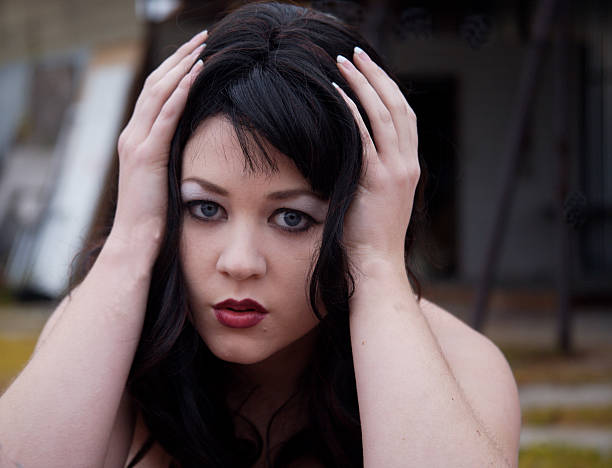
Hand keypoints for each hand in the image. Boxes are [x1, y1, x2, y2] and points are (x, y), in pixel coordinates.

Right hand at [110, 30, 206, 254]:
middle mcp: (132, 134)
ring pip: (158, 93)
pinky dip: (180, 93)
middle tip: (201, 37)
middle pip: (155, 83)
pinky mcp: (146, 156)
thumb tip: (196, 141)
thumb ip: (172, 154)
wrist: (135, 239)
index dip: (174, 69)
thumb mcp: (164, 176)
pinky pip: (165, 117)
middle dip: (179, 57)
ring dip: (182, 66)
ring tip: (202, 46)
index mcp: (136, 137)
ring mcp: (136, 143)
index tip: (196, 51)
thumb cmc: (154, 214)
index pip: (155, 92)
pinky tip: (196, 74)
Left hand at [334, 47, 419, 274]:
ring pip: (385, 114)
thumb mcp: (373, 200)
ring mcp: (397, 171)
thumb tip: (345, 153)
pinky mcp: (379, 180)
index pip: (404, 118)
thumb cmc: (367, 239)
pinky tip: (336, 91)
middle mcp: (408, 165)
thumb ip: (368, 174)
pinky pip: (365, 135)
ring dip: (364, 84)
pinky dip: (352, 110)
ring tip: (344, 62)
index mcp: (408, 168)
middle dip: (377, 76)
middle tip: (355, 55)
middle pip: (399, 107)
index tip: (368, 72)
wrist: (376, 266)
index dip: (387, 90)